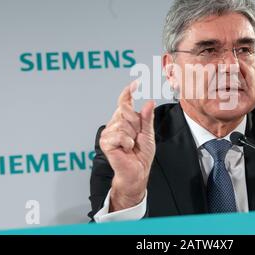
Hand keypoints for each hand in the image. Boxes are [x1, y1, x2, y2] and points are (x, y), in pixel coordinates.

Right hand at [99, 80, 155, 210]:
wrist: (137, 171)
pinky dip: (126, 143)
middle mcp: (115, 123)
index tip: (136, 83)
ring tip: (130, 145)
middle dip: (136, 124)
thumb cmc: (141, 154)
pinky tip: (125, 149)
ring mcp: (109, 132)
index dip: (128, 92)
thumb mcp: (148, 132)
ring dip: (132, 136)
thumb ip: (147, 117)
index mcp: (124, 119)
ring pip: (124, 124)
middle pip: (126, 111)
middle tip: (136, 137)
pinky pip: (119, 135)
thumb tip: (149, 101)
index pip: (124, 102)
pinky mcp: (105, 142)